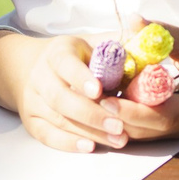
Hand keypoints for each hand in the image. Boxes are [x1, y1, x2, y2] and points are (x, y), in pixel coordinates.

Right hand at [10, 36, 132, 153]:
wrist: (31, 68)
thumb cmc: (76, 57)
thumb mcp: (93, 42)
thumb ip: (119, 40)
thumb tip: (147, 32)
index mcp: (57, 53)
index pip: (66, 65)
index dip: (81, 78)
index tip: (99, 90)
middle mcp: (40, 76)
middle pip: (62, 99)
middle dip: (92, 113)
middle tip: (119, 125)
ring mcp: (33, 101)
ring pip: (59, 120)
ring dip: (90, 131)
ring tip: (118, 139)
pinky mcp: (32, 122)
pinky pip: (48, 136)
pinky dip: (69, 143)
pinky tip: (91, 147)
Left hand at [102, 22, 178, 142]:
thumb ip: (163, 32)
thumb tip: (133, 19)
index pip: (153, 117)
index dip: (126, 109)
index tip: (102, 96)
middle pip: (141, 130)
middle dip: (113, 116)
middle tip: (87, 97)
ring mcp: (177, 125)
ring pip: (140, 131)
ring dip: (117, 117)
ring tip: (92, 97)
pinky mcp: (172, 122)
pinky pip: (144, 124)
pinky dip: (126, 113)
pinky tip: (109, 96)